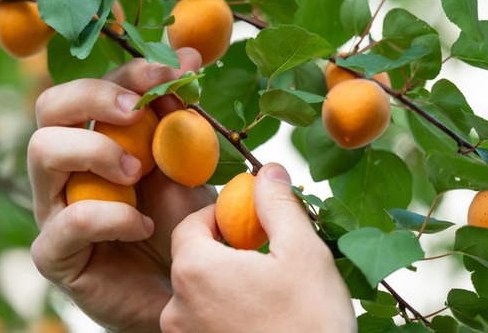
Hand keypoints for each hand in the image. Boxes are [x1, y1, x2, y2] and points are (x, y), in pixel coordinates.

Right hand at [28, 48, 214, 331]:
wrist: (180, 293)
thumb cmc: (179, 227)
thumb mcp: (185, 166)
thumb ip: (179, 119)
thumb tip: (187, 56)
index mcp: (93, 139)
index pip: (94, 88)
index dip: (131, 73)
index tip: (177, 70)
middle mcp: (64, 169)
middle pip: (49, 106)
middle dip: (94, 96)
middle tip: (137, 112)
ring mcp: (53, 209)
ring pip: (42, 151)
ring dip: (95, 150)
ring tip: (137, 171)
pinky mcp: (54, 253)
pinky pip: (68, 222)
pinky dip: (111, 216)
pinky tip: (142, 225)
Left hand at [160, 163, 355, 332]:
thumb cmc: (310, 325)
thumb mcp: (302, 252)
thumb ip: (277, 205)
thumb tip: (268, 171)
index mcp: (195, 270)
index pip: (192, 225)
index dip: (220, 218)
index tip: (249, 224)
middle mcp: (177, 307)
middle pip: (193, 261)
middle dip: (225, 252)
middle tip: (264, 258)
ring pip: (199, 296)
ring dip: (226, 286)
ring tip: (267, 293)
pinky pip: (204, 324)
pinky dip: (225, 315)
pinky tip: (260, 320)